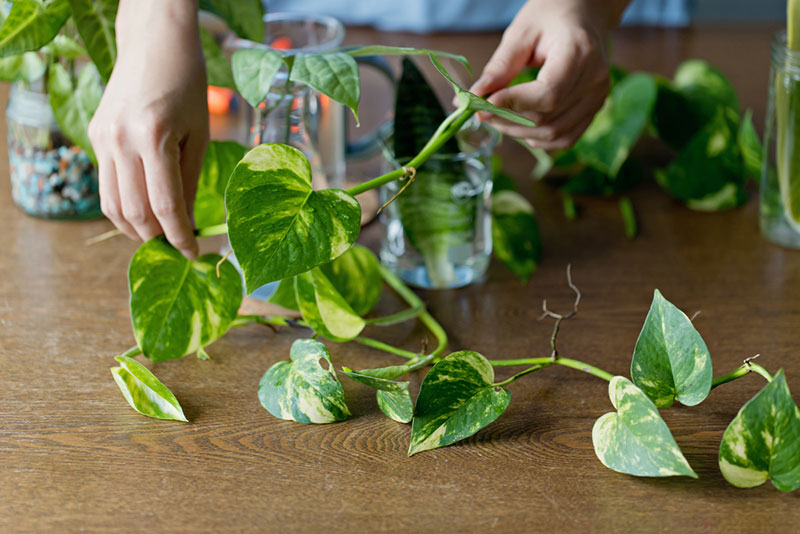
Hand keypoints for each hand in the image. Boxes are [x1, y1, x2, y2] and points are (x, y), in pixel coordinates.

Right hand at [89, 0, 207, 258]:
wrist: (153, 43)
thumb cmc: (187, 85)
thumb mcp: (199, 134)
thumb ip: (191, 180)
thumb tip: (190, 223)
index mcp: (153, 137)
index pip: (165, 205)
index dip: (180, 236)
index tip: (193, 254)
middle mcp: (120, 140)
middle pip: (134, 212)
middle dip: (157, 237)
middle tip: (178, 248)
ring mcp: (101, 139)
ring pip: (113, 205)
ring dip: (136, 228)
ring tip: (161, 235)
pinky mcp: (94, 137)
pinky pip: (107, 184)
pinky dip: (125, 205)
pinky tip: (146, 211)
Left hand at [469, 0, 628, 149]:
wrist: (583, 14)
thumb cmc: (552, 16)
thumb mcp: (521, 32)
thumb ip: (500, 66)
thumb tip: (476, 95)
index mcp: (580, 52)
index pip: (547, 94)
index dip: (512, 104)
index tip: (483, 103)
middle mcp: (595, 79)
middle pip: (548, 118)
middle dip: (508, 120)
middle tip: (482, 111)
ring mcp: (598, 97)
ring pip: (554, 134)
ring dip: (519, 132)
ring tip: (498, 117)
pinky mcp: (595, 108)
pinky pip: (566, 138)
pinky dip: (539, 138)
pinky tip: (521, 125)